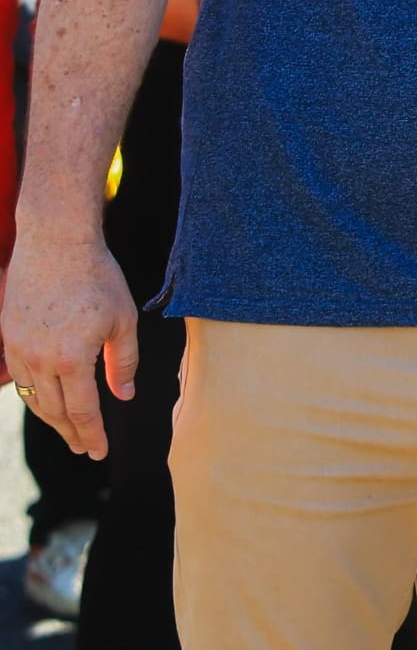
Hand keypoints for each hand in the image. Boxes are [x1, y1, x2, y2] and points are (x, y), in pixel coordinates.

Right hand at [0, 227, 138, 458]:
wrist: (55, 244)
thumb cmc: (97, 278)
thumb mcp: (122, 320)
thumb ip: (123, 362)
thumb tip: (125, 395)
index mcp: (71, 359)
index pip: (82, 411)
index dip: (92, 435)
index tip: (99, 452)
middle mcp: (39, 360)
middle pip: (54, 411)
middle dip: (71, 434)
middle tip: (85, 449)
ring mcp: (18, 350)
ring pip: (33, 398)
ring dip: (50, 418)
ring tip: (68, 430)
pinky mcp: (8, 338)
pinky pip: (19, 378)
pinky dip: (33, 395)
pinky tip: (46, 399)